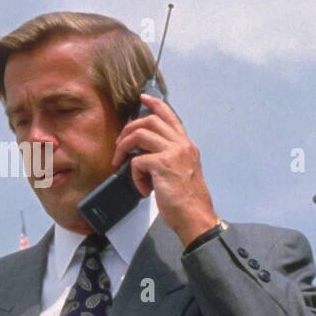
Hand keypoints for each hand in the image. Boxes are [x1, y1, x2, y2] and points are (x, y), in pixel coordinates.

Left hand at [111, 93, 221, 244]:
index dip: (155, 104)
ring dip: (124, 148)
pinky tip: (143, 188)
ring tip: (119, 163)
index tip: (143, 98)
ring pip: (140, 134)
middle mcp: (182, 145)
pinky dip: (134, 176)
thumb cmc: (187, 201)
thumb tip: (144, 156)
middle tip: (119, 144)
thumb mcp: (181, 173)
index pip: (171, 117)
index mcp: (187, 146)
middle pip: (150, 121)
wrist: (195, 216)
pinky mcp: (162, 165)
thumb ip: (168, 159)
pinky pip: (137, 161)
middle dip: (129, 128)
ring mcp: (173, 153)